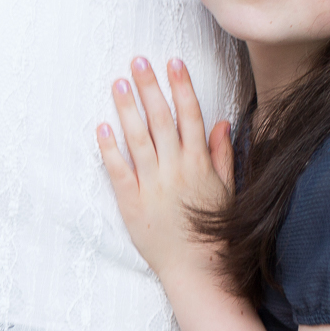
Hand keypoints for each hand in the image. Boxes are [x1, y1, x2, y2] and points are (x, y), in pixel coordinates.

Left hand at [96, 57, 231, 279]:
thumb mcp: (227, 190)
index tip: (172, 62)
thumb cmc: (213, 229)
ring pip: (138, 139)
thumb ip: (223, 155)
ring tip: (118, 84)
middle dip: (150, 88)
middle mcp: (176, 170)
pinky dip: (109, 149)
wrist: (198, 269)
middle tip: (138, 61)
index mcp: (200, 164)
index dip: (181, 87)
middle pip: (161, 120)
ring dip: (127, 109)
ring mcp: (152, 186)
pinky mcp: (132, 203)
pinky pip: (118, 171)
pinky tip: (102, 128)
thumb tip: (222, 122)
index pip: (190, 116)